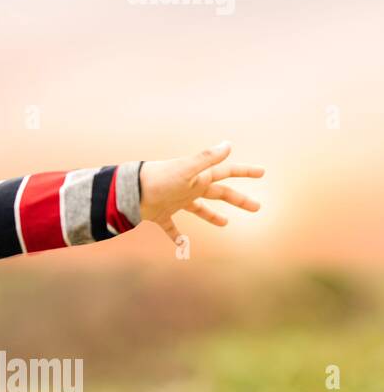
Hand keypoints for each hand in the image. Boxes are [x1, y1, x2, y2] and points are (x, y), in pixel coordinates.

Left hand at [138, 141, 263, 244]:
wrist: (129, 193)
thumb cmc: (158, 180)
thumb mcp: (186, 169)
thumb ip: (207, 159)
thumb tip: (229, 144)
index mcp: (197, 177)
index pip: (226, 172)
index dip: (244, 172)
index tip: (262, 172)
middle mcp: (188, 188)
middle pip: (218, 193)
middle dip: (238, 199)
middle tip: (257, 207)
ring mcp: (175, 201)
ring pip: (198, 209)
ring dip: (212, 216)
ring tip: (225, 224)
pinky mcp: (161, 214)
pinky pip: (171, 227)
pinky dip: (177, 237)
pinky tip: (182, 246)